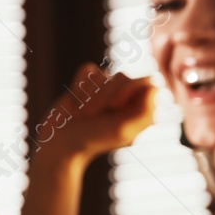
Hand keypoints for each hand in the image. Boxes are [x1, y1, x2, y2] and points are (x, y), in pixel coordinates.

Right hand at [34, 62, 153, 164]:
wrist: (61, 142)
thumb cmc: (94, 139)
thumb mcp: (123, 131)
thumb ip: (144, 112)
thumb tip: (153, 88)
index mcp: (140, 108)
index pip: (146, 81)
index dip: (129, 89)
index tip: (114, 106)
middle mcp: (126, 96)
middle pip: (123, 76)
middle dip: (104, 95)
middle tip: (92, 116)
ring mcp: (105, 88)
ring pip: (103, 74)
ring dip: (89, 96)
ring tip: (83, 115)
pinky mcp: (86, 83)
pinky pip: (87, 71)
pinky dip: (79, 87)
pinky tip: (75, 104)